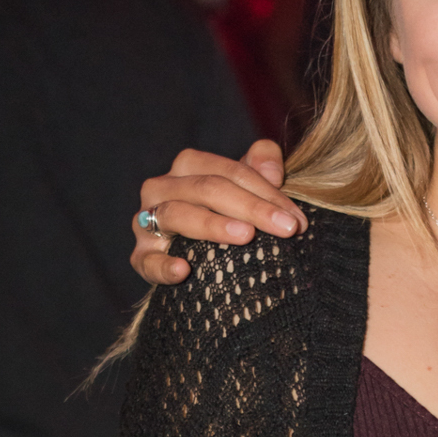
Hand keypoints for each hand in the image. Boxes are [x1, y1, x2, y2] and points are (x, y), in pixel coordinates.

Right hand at [132, 139, 305, 287]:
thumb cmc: (228, 217)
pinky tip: (184, 270)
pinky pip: (147, 260)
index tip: (296, 218)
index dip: (266, 192)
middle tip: (287, 229)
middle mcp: (163, 188)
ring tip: (246, 235)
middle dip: (251, 207)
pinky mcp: (141, 256)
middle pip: (207, 189)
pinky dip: (163, 265)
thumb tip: (273, 171)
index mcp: (189, 167)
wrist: (196, 261)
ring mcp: (148, 221)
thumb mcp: (247, 188)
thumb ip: (262, 167)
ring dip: (212, 225)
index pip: (229, 172)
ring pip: (177, 214)